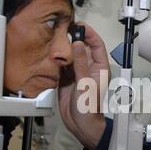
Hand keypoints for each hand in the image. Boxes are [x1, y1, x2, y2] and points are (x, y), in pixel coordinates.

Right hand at [58, 22, 110, 149]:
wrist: (80, 124)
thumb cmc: (89, 107)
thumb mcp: (85, 83)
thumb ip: (81, 63)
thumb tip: (78, 43)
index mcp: (99, 67)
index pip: (97, 44)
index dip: (89, 33)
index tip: (79, 25)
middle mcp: (89, 68)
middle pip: (82, 47)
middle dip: (74, 38)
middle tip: (63, 30)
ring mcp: (78, 73)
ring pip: (71, 55)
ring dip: (63, 49)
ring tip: (55, 41)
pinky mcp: (67, 79)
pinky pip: (62, 65)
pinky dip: (56, 60)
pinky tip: (50, 55)